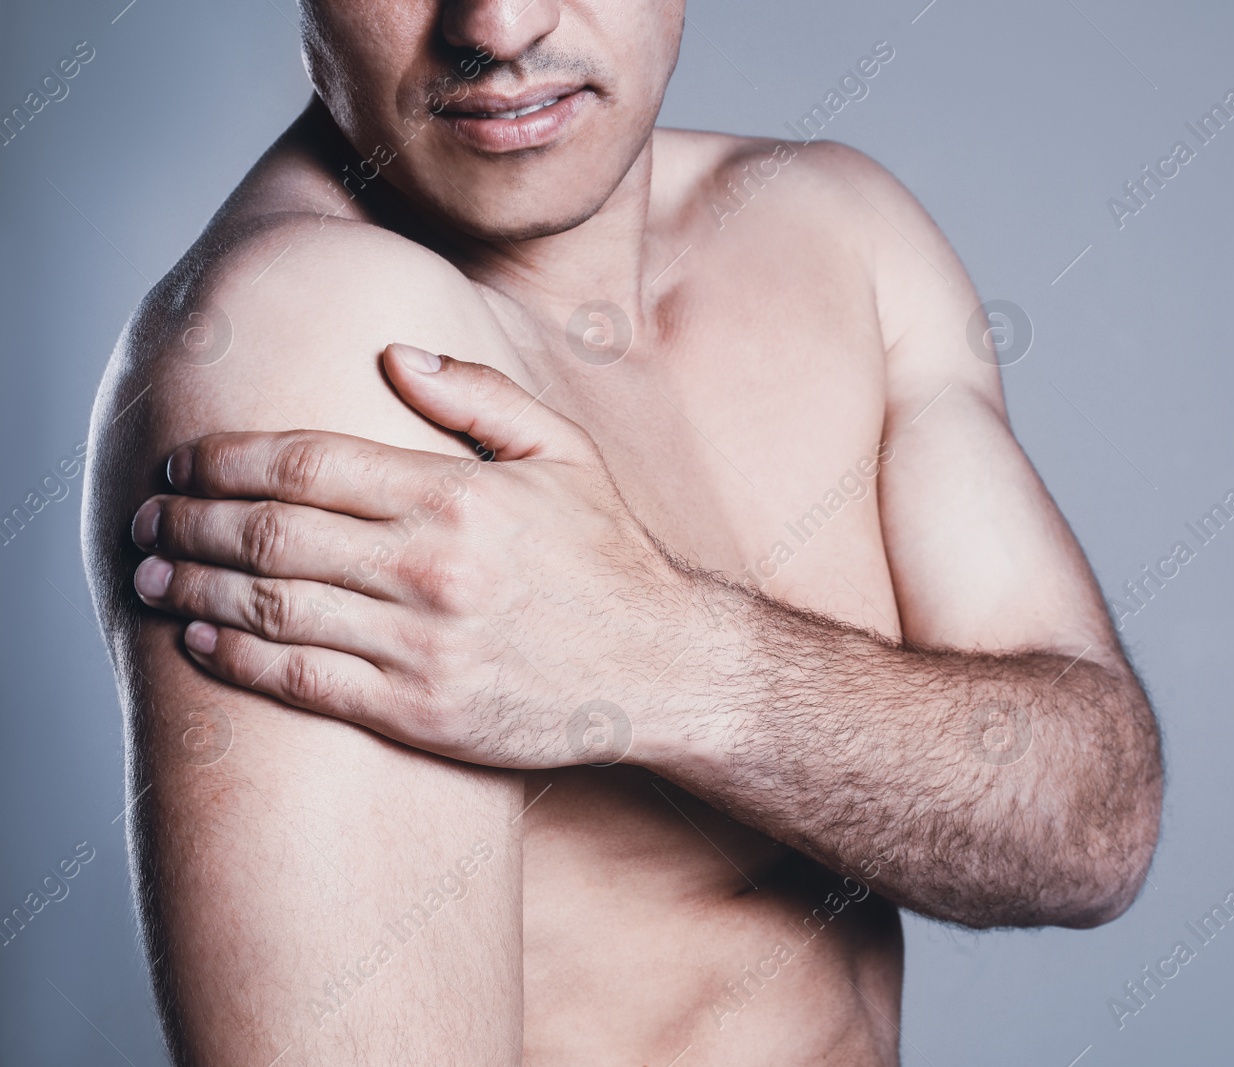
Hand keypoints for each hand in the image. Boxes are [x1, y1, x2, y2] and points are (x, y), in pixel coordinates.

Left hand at [130, 344, 704, 767]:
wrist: (663, 668)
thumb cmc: (610, 557)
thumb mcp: (565, 454)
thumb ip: (480, 397)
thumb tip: (394, 356)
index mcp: (459, 496)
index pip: (307, 463)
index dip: (226, 459)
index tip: (183, 460)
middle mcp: (432, 568)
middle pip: (270, 535)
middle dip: (188, 522)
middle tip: (146, 518)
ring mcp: (422, 646)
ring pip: (272, 610)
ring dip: (193, 591)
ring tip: (148, 578)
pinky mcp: (421, 712)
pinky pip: (305, 683)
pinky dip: (240, 660)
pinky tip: (202, 642)